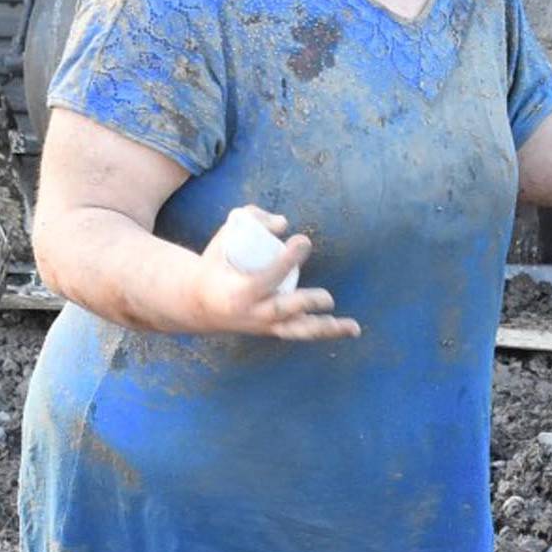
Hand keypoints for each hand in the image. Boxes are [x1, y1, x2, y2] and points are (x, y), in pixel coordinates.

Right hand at [191, 206, 360, 341]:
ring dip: (325, 328)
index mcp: (238, 292)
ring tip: (353, 327)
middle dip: (306, 303)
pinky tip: (348, 327)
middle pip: (283, 310)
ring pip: (297, 330)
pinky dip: (323, 329)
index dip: (287, 260)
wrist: (198, 304)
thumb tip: (284, 224)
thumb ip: (252, 219)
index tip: (303, 240)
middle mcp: (253, 313)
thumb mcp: (224, 236)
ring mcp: (264, 325)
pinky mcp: (273, 329)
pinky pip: (300, 332)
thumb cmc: (216, 264)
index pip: (267, 278)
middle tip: (327, 297)